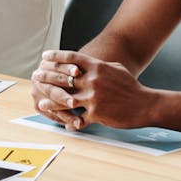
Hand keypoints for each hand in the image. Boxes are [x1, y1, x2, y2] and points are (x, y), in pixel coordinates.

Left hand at [31, 49, 153, 130]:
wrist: (144, 104)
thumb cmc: (131, 86)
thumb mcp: (116, 69)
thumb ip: (99, 65)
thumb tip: (87, 62)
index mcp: (97, 67)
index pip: (72, 58)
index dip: (56, 56)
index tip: (44, 56)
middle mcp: (93, 80)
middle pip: (63, 78)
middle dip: (47, 78)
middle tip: (35, 78)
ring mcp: (94, 97)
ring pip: (65, 100)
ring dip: (51, 102)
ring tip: (41, 103)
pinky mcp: (96, 113)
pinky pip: (79, 119)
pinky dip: (70, 122)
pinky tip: (63, 124)